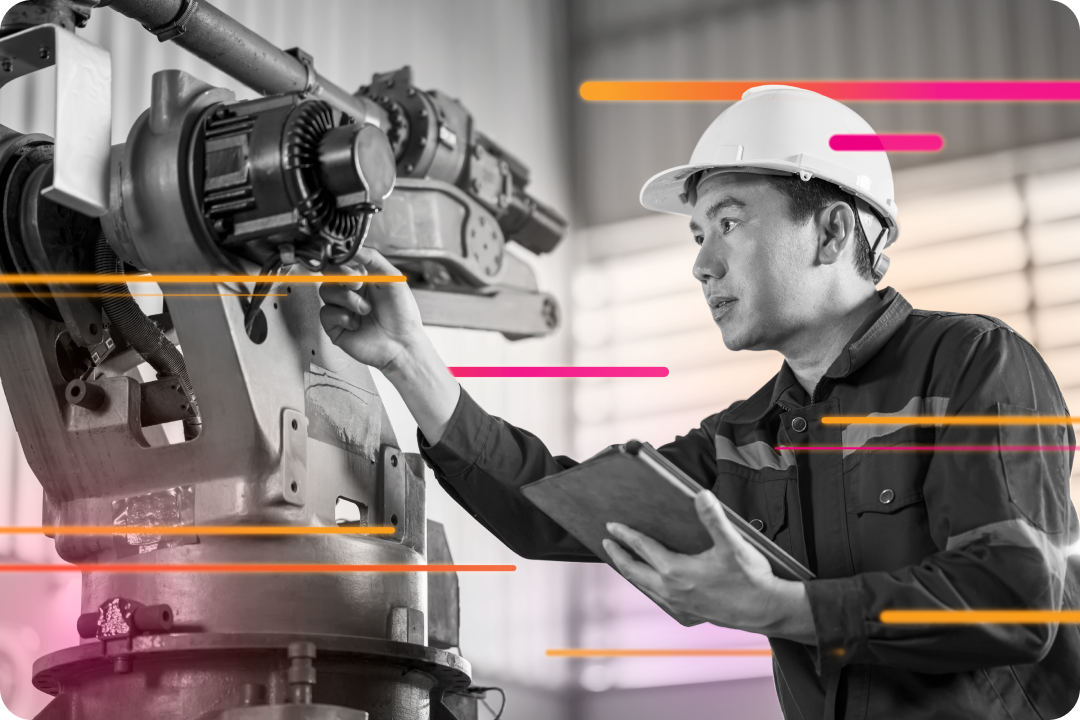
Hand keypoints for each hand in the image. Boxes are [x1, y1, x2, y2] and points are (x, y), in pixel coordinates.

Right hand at [318, 247, 424, 371]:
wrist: (402, 345)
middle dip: (344, 277)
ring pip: (326, 291)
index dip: (343, 261)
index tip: (349, 263)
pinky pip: (325, 312)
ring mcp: (342, 308)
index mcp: (364, 278)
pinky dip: (341, 316)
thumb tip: (353, 247)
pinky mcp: (335, 326)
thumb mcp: (393, 278)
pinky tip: (356, 323)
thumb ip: (373, 258)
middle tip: (359, 284)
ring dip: (347, 299)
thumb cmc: (403, 314)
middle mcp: (351, 291)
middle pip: (329, 274)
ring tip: (365, 309)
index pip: (342, 262)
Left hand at [602, 490, 804, 635]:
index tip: (611, 526)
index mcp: (676, 571)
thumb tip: (700, 494)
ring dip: (632, 573)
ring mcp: (679, 606)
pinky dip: (649, 588)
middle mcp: (672, 591)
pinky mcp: (688, 615)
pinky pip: (659, 600)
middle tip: (607, 542)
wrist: (767, 610)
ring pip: (645, 588)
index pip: (643, 549)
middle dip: (619, 556)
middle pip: (635, 571)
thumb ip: (714, 518)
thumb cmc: (751, 577)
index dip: (626, 535)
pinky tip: (653, 584)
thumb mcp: (733, 543)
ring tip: (624, 561)